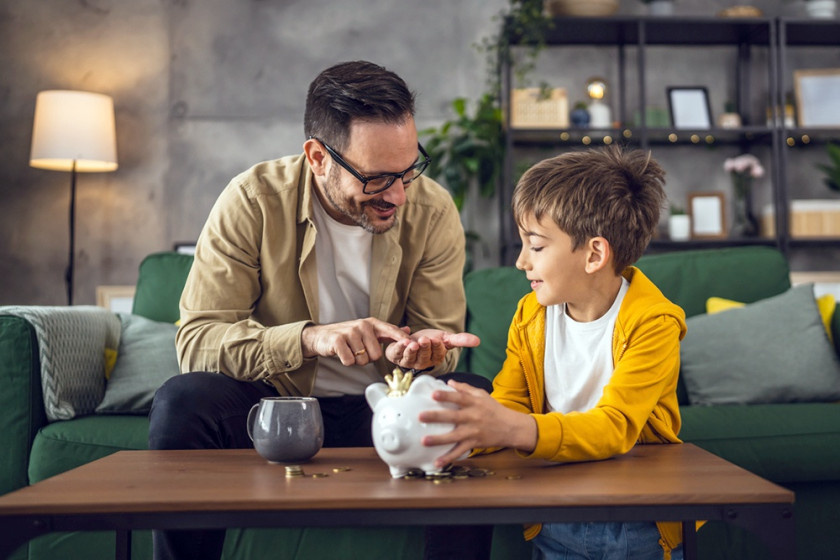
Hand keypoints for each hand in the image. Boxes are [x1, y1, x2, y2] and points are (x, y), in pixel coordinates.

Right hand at [301, 318, 409, 365]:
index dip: (401, 339)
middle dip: (368, 358)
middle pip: (376, 355)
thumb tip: (408, 331)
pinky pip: (350, 361)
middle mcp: (362, 325)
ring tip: (349, 351)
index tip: (411, 344)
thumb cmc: (348, 336)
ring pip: (363, 360)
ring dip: (356, 360)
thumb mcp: (368, 331)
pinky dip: (346, 361)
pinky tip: (341, 353)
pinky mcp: (338, 341)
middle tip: (358, 351)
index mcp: (372, 323)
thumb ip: (387, 332)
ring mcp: (350, 332)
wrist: (321, 336)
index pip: (391, 331)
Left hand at [384, 329, 479, 370]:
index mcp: (436, 358)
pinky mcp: (397, 357)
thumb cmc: (429, 340)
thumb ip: (460, 340)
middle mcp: (423, 362)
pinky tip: (402, 341)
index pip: (437, 353)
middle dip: (425, 347)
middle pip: (424, 356)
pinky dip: (399, 348)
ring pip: (411, 357)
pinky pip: (398, 354)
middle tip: (425, 339)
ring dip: (411, 350)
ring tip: (412, 343)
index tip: (436, 339)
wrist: (411, 339)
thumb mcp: (445, 338)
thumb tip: (478, 341)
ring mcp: (410, 361)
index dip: (436, 346)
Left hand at [418, 380, 535, 468]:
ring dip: (439, 439)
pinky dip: (449, 458)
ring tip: (424, 441)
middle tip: (421, 416)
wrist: (511, 428)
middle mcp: (473, 417)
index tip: (433, 394)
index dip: (446, 396)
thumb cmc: (494, 409)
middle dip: (436, 417)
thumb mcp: (482, 395)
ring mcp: (473, 432)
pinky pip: (460, 452)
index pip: (459, 398)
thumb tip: (449, 382)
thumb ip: (465, 389)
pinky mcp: (474, 444)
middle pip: (453, 417)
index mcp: (474, 403)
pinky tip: (437, 463)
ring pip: (454, 437)